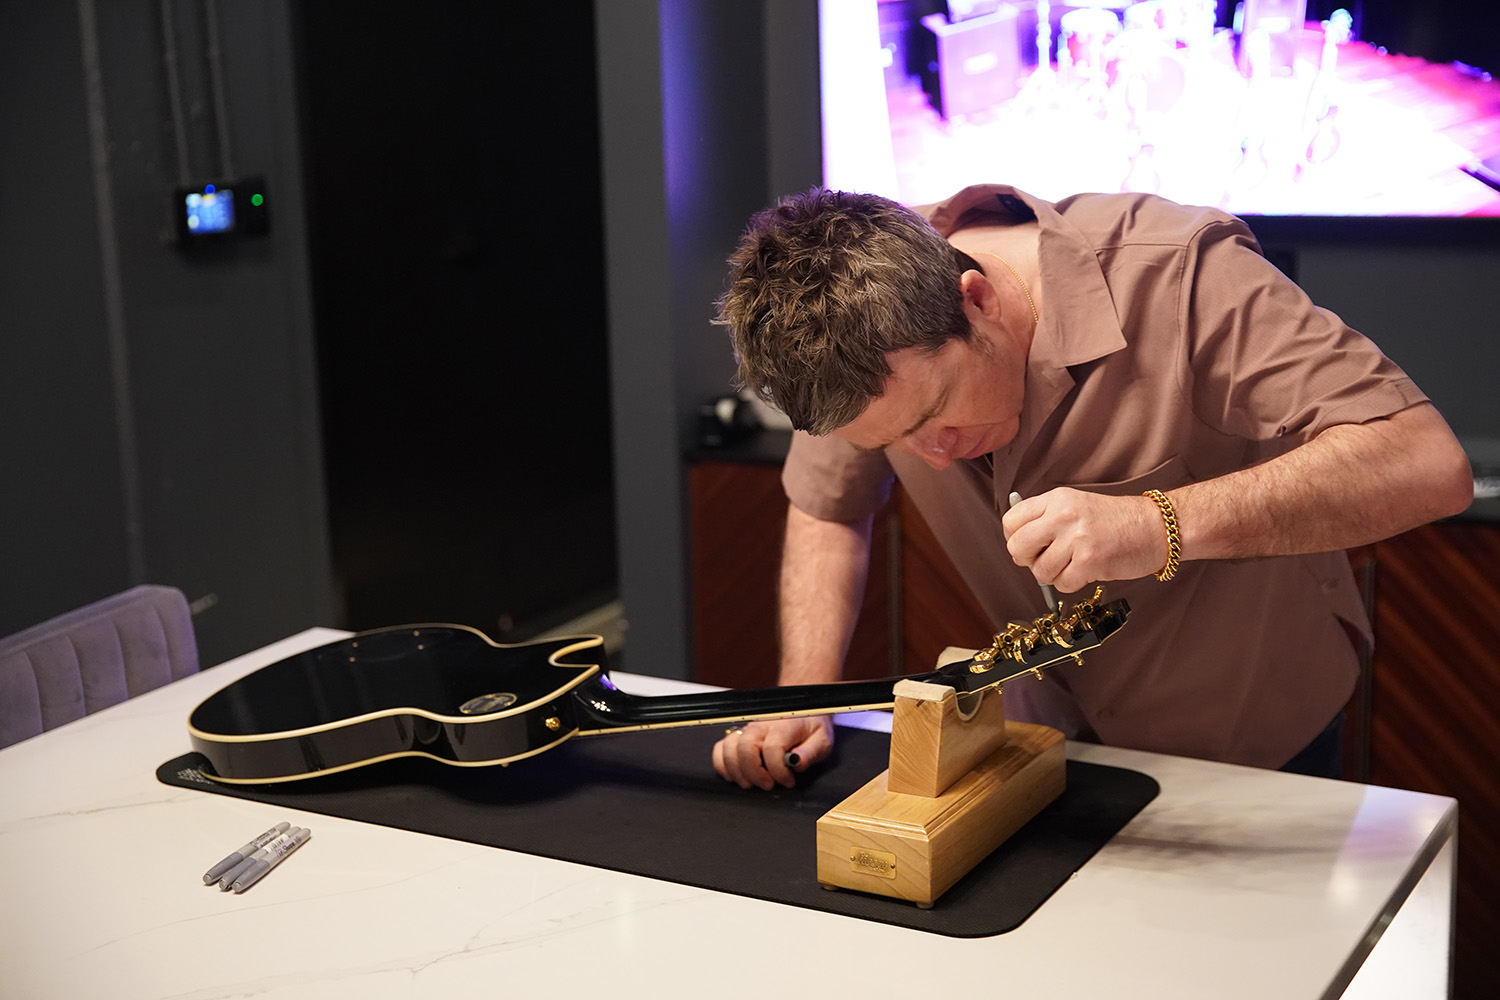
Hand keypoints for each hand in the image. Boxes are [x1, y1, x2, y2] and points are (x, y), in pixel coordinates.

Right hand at [712, 716, 833, 789]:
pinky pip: (720, 748)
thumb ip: (811, 752)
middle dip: (754, 773)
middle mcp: (761, 726)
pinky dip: (722, 765)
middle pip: (745, 748)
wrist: (803, 711)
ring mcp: (747, 730)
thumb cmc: (811, 727)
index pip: (772, 749)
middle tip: (768, 785)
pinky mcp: (739, 736)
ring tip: (751, 784)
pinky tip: (736, 775)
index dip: (778, 771)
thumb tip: (797, 763)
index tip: (788, 781)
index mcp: (783, 726)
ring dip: (737, 771)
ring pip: (728, 748)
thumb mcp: (822, 740)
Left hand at [1002, 488, 1166, 591]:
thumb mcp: (1076, 505)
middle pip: (1017, 547)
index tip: (1027, 545)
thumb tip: (1016, 550)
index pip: (1011, 521)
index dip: (1014, 538)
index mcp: (1056, 499)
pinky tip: (1084, 571)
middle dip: (1026, 559)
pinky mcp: (1090, 562)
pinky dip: (1069, 583)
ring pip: (1039, 571)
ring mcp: (1076, 539)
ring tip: (1070, 564)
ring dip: (1052, 575)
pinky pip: (1061, 584)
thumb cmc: (1115, 520)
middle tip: (1044, 559)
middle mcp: (1063, 516)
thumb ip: (1044, 521)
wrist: (1156, 527)